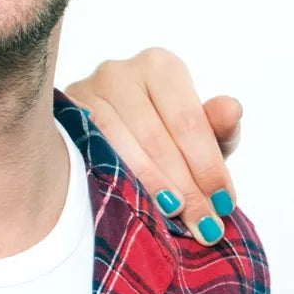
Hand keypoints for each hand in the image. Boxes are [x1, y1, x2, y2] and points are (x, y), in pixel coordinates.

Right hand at [63, 47, 241, 242]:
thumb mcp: (197, 134)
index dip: (208, 166)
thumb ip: (217, 126)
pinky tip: (135, 205)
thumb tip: (231, 109)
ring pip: (122, 148)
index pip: (188, 121)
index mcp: (160, 67)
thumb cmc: (164, 133)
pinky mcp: (62, 119)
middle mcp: (120, 72)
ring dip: (152, 189)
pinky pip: (90, 154)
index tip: (224, 203)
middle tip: (204, 226)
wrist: (110, 138)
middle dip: (186, 188)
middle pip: (156, 138)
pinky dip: (116, 181)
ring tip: (176, 219)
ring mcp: (85, 93)